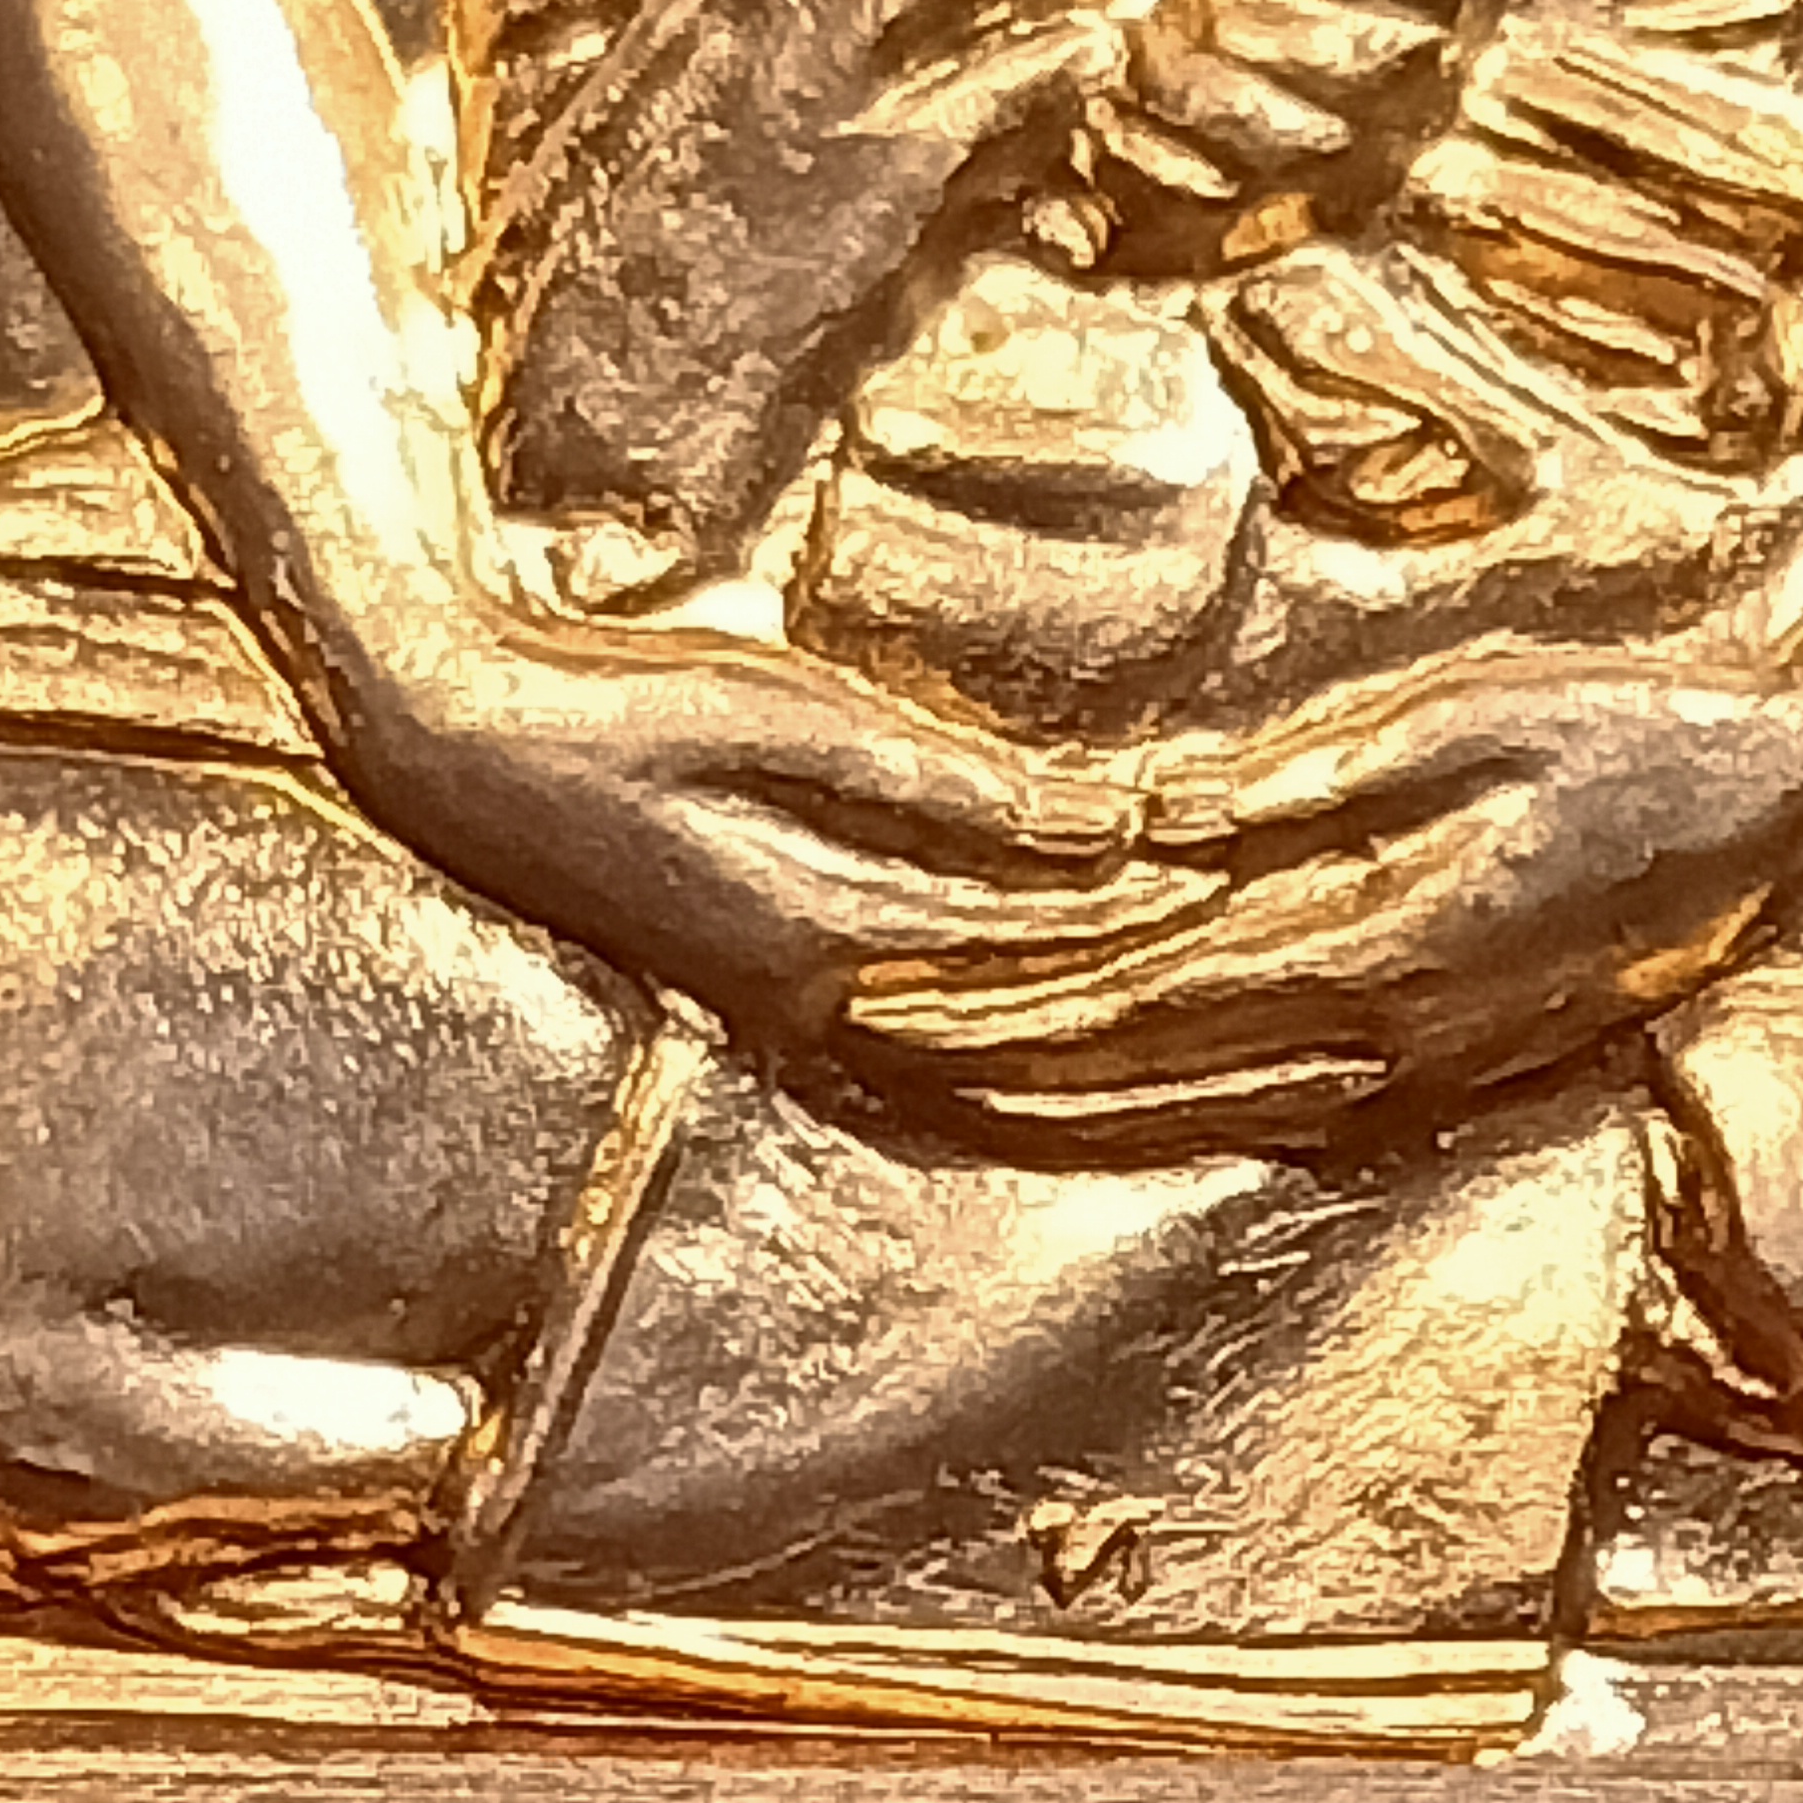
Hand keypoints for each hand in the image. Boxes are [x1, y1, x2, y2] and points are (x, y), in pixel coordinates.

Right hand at [337, 596, 1214, 1053]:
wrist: (462, 764)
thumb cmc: (612, 711)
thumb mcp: (776, 716)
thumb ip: (938, 784)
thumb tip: (1099, 828)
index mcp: (832, 934)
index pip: (1048, 946)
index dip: (1172, 933)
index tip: (1288, 931)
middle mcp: (832, 1011)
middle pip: (1053, 1045)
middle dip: (1195, 1051)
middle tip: (1341, 1053)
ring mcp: (811, 1025)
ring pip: (1015, 1080)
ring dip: (1141, 1090)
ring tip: (1270, 1089)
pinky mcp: (795, 1011)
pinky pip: (958, 1069)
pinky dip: (1055, 1077)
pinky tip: (1124, 1079)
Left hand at [840, 646, 1802, 1151]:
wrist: (1781, 798)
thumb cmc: (1626, 727)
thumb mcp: (1454, 724)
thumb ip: (1290, 794)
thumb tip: (1132, 822)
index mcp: (1371, 947)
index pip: (1132, 991)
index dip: (993, 999)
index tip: (874, 990)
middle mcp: (1378, 1040)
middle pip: (1137, 1075)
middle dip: (986, 1066)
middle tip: (850, 1045)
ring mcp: (1410, 1066)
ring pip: (1189, 1108)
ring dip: (1053, 1103)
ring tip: (932, 1084)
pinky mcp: (1436, 1061)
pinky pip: (1263, 1105)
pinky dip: (1156, 1105)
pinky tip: (1090, 1101)